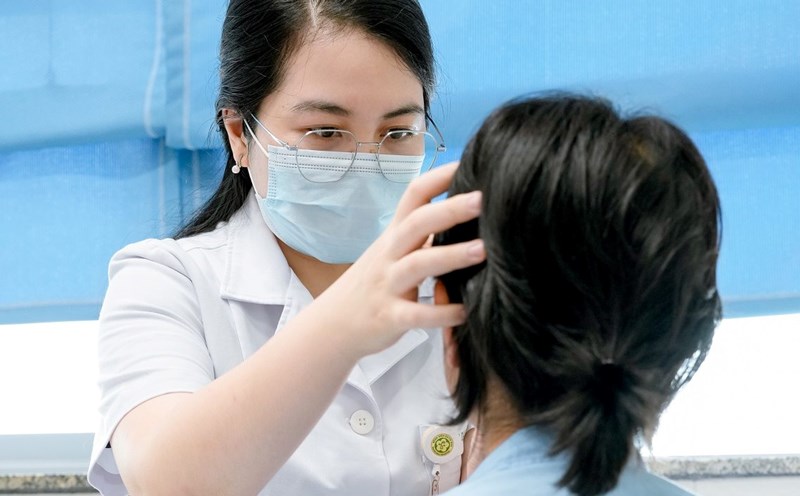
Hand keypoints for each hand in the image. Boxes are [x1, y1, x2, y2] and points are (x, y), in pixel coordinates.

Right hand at [316, 162, 484, 356]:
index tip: (470, 162)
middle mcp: (390, 254)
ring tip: (484, 250)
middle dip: (450, 209)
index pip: (414, 194)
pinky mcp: (389, 317)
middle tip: (483, 199)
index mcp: (395, 234)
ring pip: (418, 264)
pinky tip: (467, 312)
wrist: (334, 324)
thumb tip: (466, 210)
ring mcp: (388, 285)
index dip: (440, 176)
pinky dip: (442, 314)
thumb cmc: (375, 282)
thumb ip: (423, 233)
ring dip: (451, 256)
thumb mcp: (393, 251)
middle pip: (417, 223)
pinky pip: (417, 315)